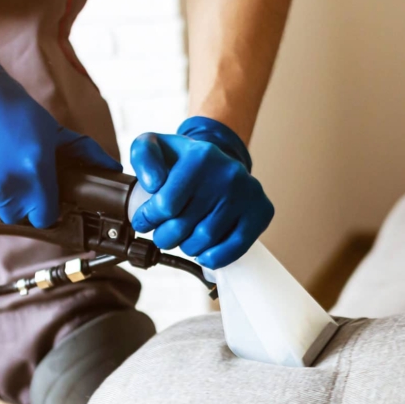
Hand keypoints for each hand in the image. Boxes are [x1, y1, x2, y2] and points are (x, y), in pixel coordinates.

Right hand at [0, 0, 118, 226]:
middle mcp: (8, 183)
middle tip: (14, 173)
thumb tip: (113, 168)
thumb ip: (84, 152)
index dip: (43, 210)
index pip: (43, 218)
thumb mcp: (52, 129)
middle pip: (16, 215)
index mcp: (35, 172)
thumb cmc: (13, 107)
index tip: (41, 199)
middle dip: (18, 201)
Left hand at [130, 117, 273, 268]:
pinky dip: (214, 257)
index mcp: (201, 156)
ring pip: (205, 240)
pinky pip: (235, 247)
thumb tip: (153, 184)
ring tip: (183, 239)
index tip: (144, 221)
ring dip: (187, 247)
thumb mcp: (154, 146)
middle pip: (184, 226)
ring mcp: (248, 193)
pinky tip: (203, 253)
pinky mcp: (261, 211)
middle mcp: (228, 173)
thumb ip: (143, 155)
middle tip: (162, 235)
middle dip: (164, 237)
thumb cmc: (181, 161)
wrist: (217, 163)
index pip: (165, 205)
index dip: (147, 219)